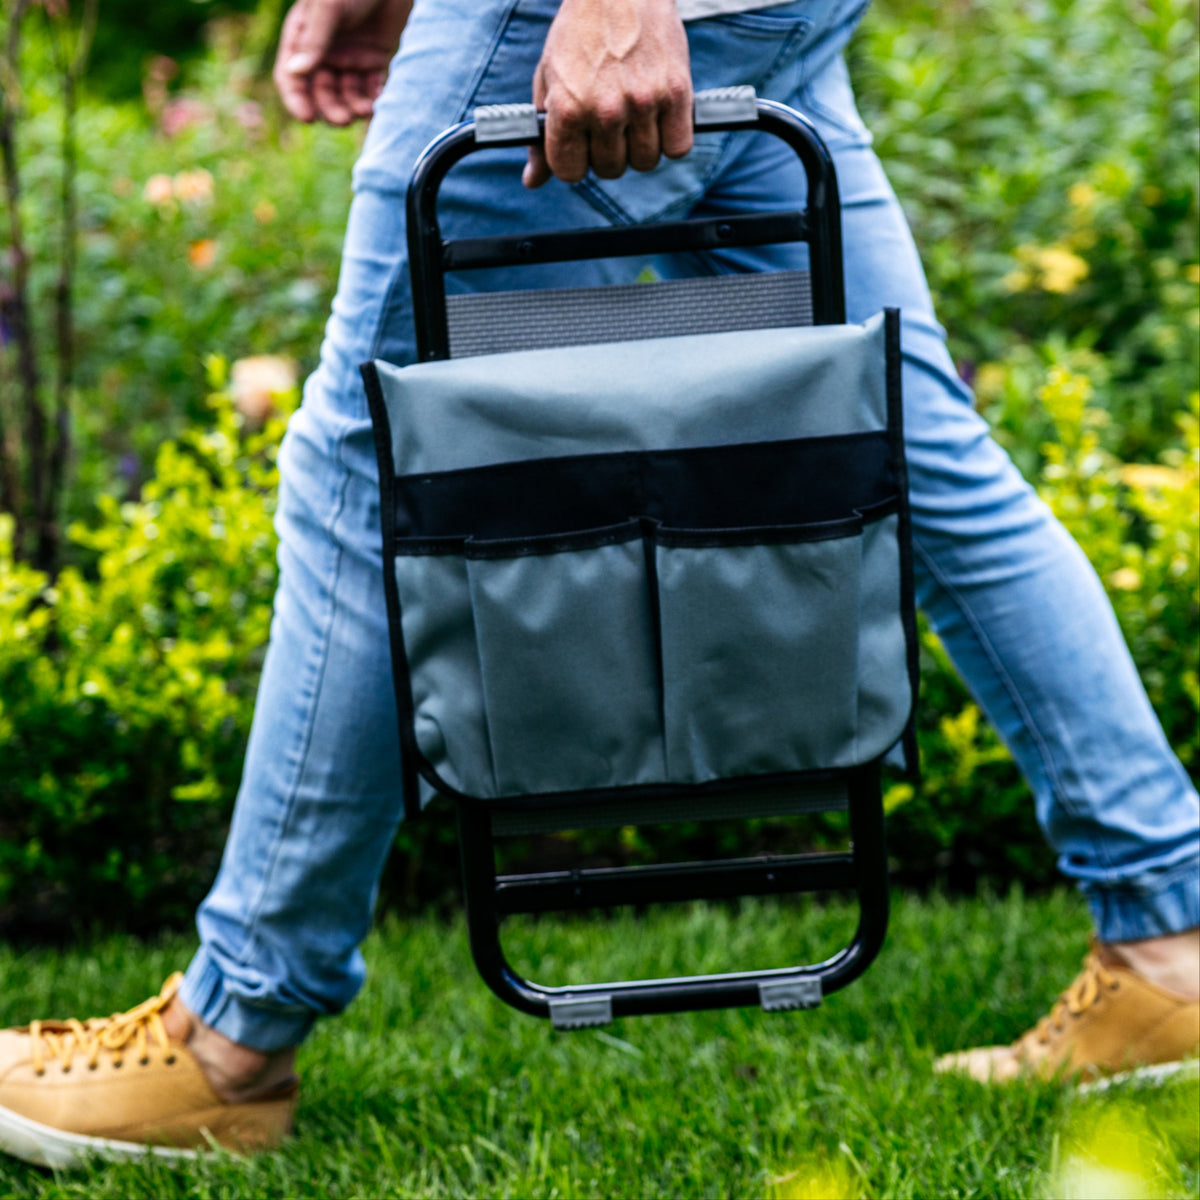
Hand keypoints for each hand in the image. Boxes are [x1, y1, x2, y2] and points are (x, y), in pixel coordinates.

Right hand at [273, 0, 412, 125]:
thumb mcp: (328, 7)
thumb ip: (314, 39)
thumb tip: (296, 71)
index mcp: (303, 37)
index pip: (291, 76)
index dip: (296, 100)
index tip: (308, 118)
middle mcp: (324, 52)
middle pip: (321, 92)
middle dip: (331, 109)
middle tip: (344, 119)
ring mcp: (349, 58)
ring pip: (346, 95)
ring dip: (353, 108)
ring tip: (366, 110)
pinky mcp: (374, 61)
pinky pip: (371, 89)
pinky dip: (374, 99)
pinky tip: (378, 102)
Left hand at [524, 0, 692, 187]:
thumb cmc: (580, 34)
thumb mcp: (548, 79)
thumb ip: (541, 135)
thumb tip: (533, 180)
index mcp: (567, 107)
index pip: (570, 172)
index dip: (575, 160)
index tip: (581, 144)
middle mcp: (605, 109)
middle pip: (611, 169)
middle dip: (608, 152)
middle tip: (610, 122)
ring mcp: (643, 102)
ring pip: (645, 162)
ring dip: (641, 146)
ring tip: (634, 115)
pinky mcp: (677, 93)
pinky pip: (678, 147)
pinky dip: (672, 138)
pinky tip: (659, 116)